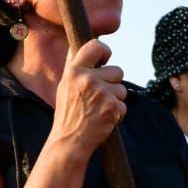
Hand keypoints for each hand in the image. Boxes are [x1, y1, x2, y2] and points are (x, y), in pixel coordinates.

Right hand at [51, 39, 127, 159]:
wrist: (69, 141)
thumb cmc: (67, 114)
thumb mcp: (64, 86)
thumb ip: (74, 66)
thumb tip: (80, 46)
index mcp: (74, 71)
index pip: (96, 46)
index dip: (104, 51)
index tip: (105, 59)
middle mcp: (87, 79)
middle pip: (117, 71)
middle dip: (112, 83)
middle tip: (98, 97)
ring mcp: (101, 93)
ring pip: (122, 89)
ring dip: (115, 100)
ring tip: (99, 110)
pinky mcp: (113, 107)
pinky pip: (124, 105)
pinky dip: (117, 114)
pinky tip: (103, 119)